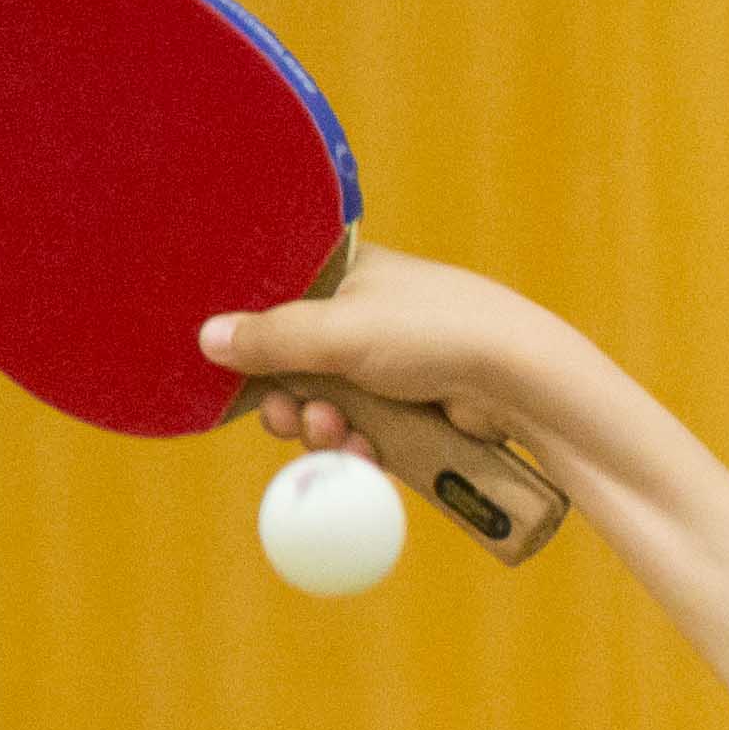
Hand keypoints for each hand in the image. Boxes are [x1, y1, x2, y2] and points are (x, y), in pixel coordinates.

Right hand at [197, 240, 560, 459]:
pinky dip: (361, 447)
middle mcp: (367, 314)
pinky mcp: (416, 407)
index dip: (255, 343)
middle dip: (289, 400)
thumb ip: (270, 338)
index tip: (242, 373)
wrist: (523, 381)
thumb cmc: (434, 334)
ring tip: (338, 436)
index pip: (277, 303)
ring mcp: (394, 363)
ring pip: (330, 405)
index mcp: (348, 273)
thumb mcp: (339, 331)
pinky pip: (367, 432)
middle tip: (291, 418)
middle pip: (296, 365)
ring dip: (323, 429)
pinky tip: (367, 456)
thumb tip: (205, 339)